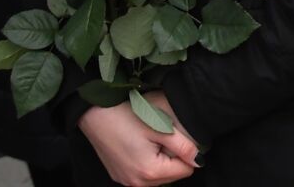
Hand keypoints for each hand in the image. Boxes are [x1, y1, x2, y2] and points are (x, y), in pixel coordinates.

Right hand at [78, 97, 199, 185]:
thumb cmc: (129, 115)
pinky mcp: (119, 175)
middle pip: (172, 174)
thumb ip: (184, 146)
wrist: (95, 112)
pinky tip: (140, 144)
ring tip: (150, 139)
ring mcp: (126, 180)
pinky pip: (143, 173)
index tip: (177, 135)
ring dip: (161, 159)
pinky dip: (148, 161)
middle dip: (173, 156)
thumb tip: (198, 160)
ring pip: (158, 175)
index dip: (187, 151)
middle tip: (161, 135)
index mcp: (150, 172)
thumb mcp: (162, 127)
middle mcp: (137, 183)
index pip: (186, 170)